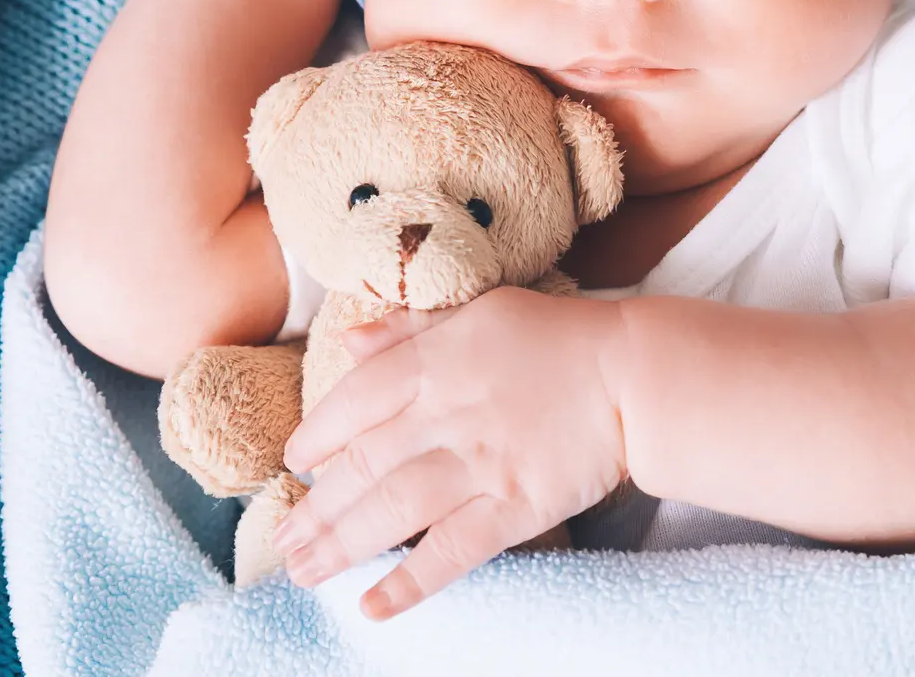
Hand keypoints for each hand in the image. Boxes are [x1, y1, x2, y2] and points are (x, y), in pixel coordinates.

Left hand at [271, 288, 629, 619]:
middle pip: (363, 465)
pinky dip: (409, 582)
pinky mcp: (514, 507)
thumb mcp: (477, 310)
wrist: (632, 377)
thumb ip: (410, 327)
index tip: (293, 461)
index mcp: (433, 361)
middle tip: (282, 539)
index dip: (317, 432)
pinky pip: (451, 551)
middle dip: (316, 507)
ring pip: (393, 510)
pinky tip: (372, 605)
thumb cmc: (554, 339)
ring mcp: (479, 464)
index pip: (355, 400)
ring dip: (342, 545)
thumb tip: (350, 339)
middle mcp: (446, 413)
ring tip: (303, 573)